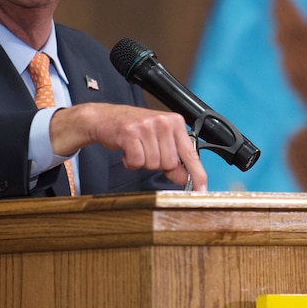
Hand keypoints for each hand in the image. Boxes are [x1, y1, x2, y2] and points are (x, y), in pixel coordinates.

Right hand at [50, 103, 207, 190]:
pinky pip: (137, 161)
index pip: (190, 153)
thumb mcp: (157, 141)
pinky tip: (127, 151)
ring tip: (136, 149)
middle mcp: (164, 122)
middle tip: (146, 151)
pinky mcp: (131, 133)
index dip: (197, 174)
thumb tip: (184, 178)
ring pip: (153, 163)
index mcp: (175, 122)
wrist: (104, 118)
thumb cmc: (133, 129)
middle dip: (156, 163)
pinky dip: (130, 162)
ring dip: (142, 162)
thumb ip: (173, 160)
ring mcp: (147, 126)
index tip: (202, 189)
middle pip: (169, 163)